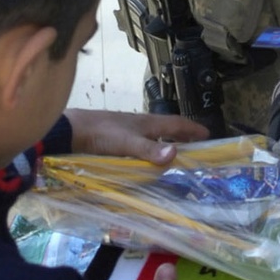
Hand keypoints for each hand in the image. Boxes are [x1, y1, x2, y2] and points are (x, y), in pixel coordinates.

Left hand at [66, 109, 208, 162]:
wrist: (71, 130)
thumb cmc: (100, 133)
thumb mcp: (127, 143)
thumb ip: (149, 149)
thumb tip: (175, 153)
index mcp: (146, 122)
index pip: (176, 123)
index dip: (192, 129)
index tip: (208, 134)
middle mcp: (140, 124)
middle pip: (167, 127)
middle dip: (183, 135)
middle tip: (197, 144)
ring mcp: (128, 130)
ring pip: (154, 134)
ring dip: (167, 141)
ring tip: (176, 152)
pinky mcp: (117, 138)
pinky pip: (142, 142)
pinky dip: (151, 148)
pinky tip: (148, 157)